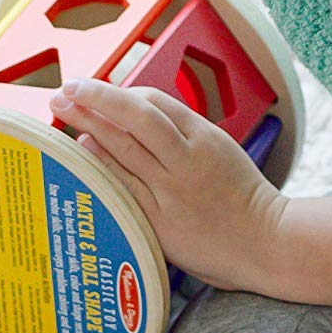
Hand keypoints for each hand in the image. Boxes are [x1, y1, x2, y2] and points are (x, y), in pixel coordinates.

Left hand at [50, 79, 285, 291]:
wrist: (267, 244)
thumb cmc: (242, 200)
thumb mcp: (220, 152)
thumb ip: (182, 136)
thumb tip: (135, 118)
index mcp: (205, 138)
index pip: (154, 102)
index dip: (120, 93)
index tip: (96, 90)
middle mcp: (187, 160)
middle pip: (133, 117)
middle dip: (95, 98)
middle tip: (66, 88)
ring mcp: (172, 191)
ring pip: (124, 148)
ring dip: (89, 125)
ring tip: (64, 111)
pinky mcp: (161, 221)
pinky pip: (123, 186)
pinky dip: (101, 164)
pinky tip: (83, 151)